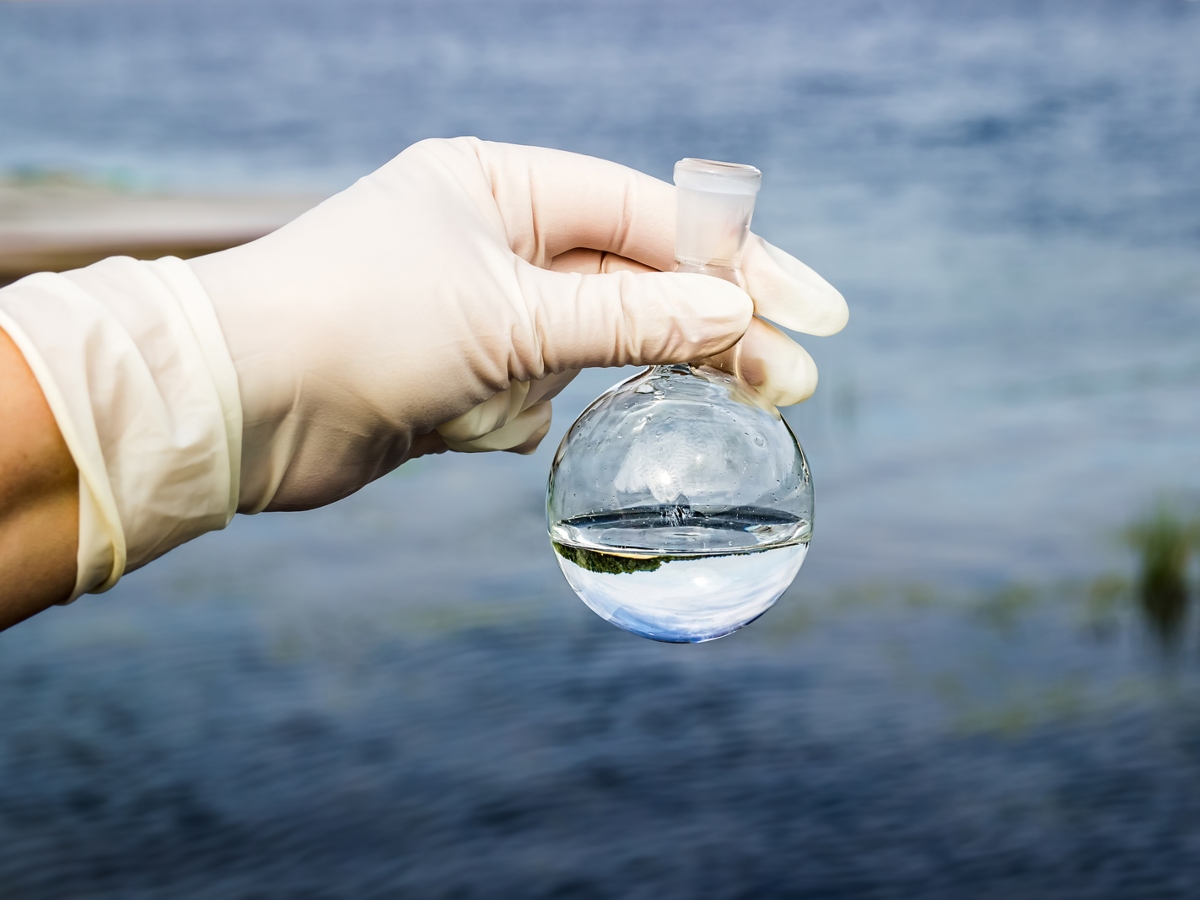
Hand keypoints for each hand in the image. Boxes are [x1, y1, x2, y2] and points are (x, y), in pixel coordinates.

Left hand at [189, 138, 846, 512]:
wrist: (238, 405)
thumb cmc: (363, 324)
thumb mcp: (516, 316)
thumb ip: (635, 321)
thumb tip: (740, 317)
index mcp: (508, 184)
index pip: (655, 220)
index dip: (742, 265)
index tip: (817, 312)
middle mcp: (500, 237)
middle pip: (639, 286)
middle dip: (706, 335)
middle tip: (791, 385)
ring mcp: (483, 308)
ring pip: (587, 349)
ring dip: (562, 382)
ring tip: (501, 401)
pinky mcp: (464, 375)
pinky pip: (534, 397)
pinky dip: (506, 417)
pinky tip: (449, 421)